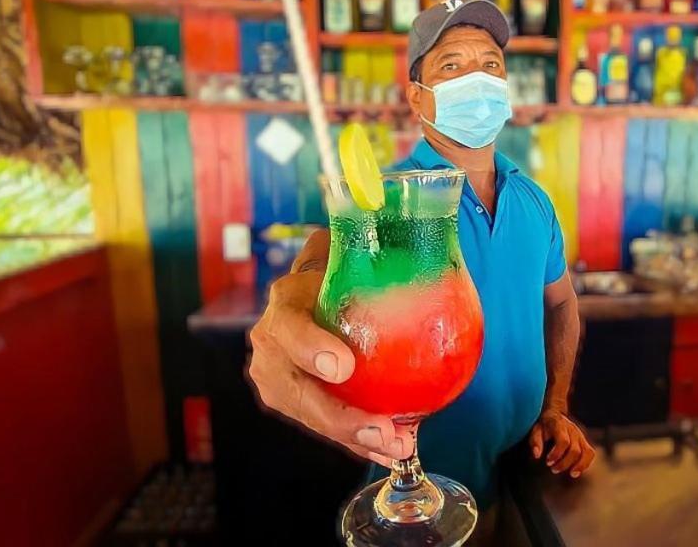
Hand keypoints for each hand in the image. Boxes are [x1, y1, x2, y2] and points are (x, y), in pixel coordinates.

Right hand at [247, 232, 413, 466]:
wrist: (323, 287)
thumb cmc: (345, 268)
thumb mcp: (354, 251)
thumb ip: (377, 249)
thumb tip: (424, 249)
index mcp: (287, 301)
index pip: (290, 326)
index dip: (311, 349)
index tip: (343, 368)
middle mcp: (273, 342)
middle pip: (295, 389)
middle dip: (338, 417)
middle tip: (381, 431)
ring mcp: (280, 377)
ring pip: (310, 416)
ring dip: (353, 437)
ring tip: (398, 446)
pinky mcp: (296, 401)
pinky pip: (326, 427)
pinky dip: (360, 441)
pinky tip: (393, 448)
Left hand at [528, 408, 595, 477]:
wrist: (555, 415)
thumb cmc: (544, 426)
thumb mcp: (536, 430)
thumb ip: (535, 442)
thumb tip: (537, 455)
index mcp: (560, 425)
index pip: (564, 441)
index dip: (557, 454)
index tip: (548, 462)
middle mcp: (572, 430)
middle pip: (575, 450)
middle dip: (564, 463)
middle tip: (554, 469)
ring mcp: (580, 435)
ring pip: (586, 452)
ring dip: (580, 465)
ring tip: (571, 474)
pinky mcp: (584, 441)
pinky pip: (590, 453)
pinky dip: (585, 464)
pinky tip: (576, 471)